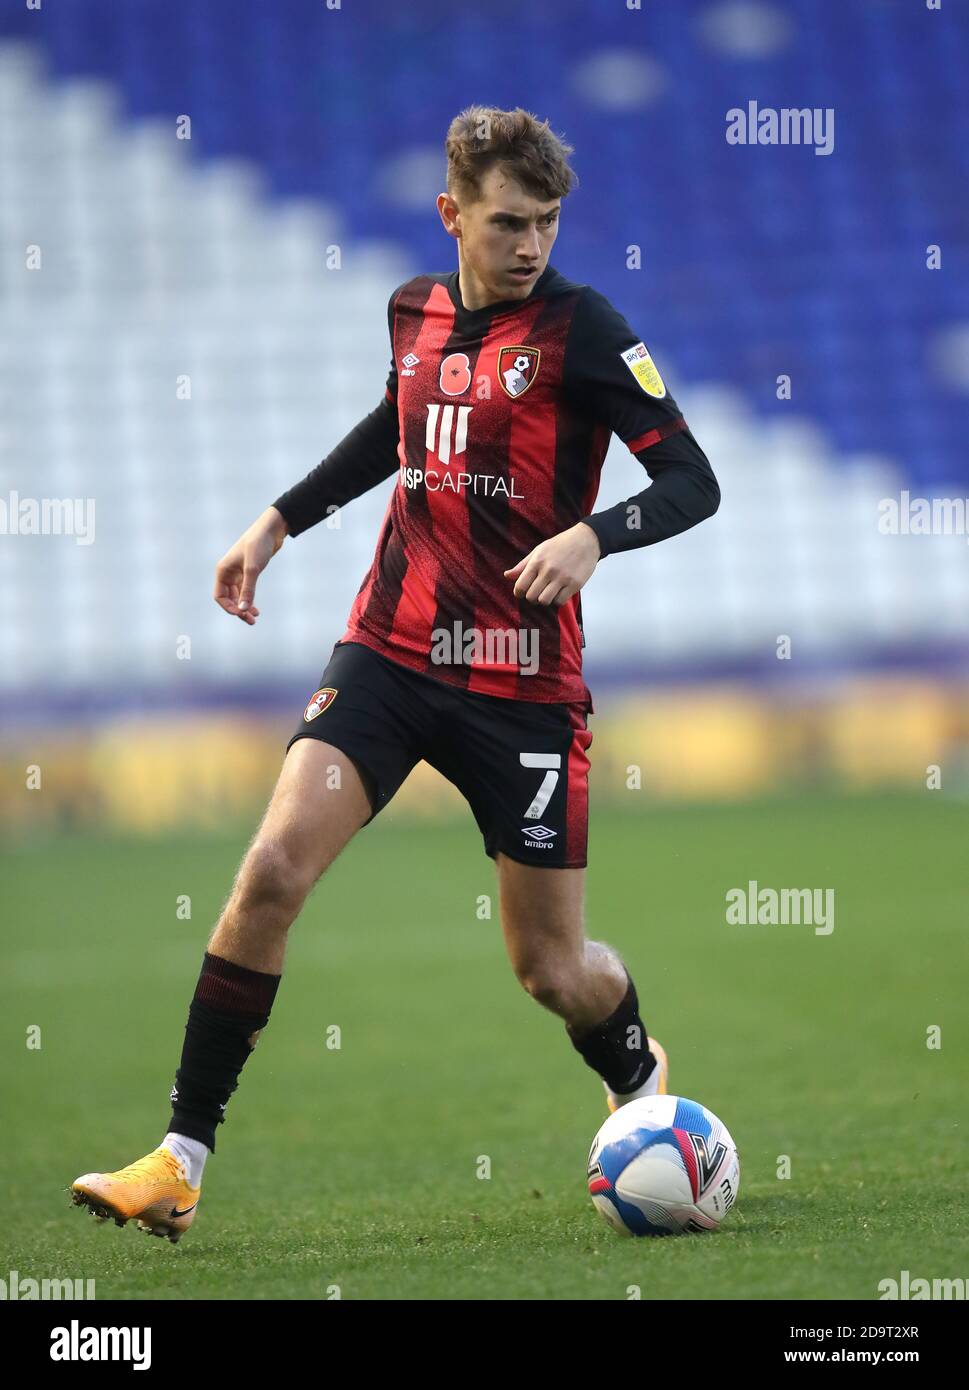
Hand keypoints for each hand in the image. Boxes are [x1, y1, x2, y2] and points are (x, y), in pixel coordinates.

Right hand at [213, 506, 288, 624]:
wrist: (271, 530)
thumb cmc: (258, 545)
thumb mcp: (253, 569)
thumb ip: (248, 590)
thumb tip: (243, 610)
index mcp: (223, 570)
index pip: (219, 596)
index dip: (229, 607)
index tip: (242, 614)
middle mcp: (228, 572)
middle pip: (228, 598)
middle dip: (238, 610)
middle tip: (251, 621)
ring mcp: (238, 573)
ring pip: (237, 596)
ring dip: (244, 607)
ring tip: (254, 618)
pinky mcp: (248, 572)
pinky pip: (245, 591)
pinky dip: (249, 600)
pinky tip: (256, 609)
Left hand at [503, 522, 600, 606]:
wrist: (586, 540)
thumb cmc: (560, 545)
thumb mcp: (539, 550)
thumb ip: (523, 565)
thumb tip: (506, 576)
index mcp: (537, 561)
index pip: (520, 586)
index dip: (519, 592)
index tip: (523, 592)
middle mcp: (548, 570)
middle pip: (531, 597)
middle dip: (531, 598)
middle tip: (536, 593)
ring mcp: (562, 578)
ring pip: (544, 601)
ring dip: (544, 600)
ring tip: (547, 593)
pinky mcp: (575, 584)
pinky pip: (560, 602)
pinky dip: (557, 600)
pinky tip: (559, 592)